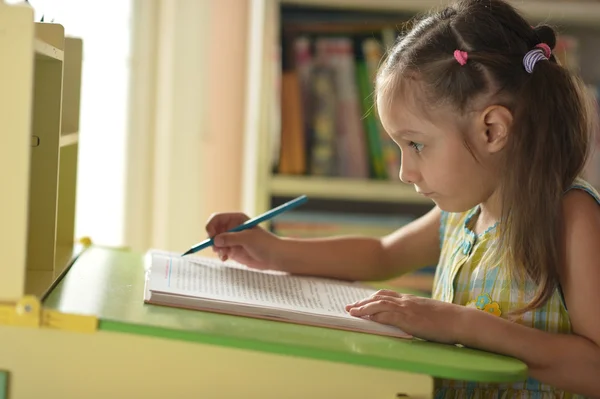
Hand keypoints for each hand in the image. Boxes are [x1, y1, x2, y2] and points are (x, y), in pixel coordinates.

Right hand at [205, 212, 281, 269]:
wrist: (274, 257)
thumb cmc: (265, 243)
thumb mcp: (247, 238)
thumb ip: (230, 238)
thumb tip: (215, 240)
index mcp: (236, 219)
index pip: (217, 218)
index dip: (211, 225)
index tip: (211, 235)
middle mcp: (232, 228)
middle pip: (213, 230)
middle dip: (212, 239)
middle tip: (216, 247)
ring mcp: (232, 239)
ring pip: (215, 242)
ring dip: (216, 248)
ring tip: (224, 254)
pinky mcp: (232, 250)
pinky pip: (220, 251)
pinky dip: (220, 254)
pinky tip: (225, 258)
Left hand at [345, 289, 466, 343]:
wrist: (461, 321)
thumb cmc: (450, 320)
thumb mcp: (429, 313)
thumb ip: (417, 314)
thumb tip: (410, 320)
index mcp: (411, 300)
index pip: (387, 295)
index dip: (371, 298)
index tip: (361, 302)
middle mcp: (407, 301)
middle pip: (379, 297)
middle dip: (362, 302)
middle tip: (350, 307)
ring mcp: (407, 309)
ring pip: (379, 304)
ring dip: (363, 308)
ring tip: (352, 312)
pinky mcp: (409, 319)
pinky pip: (387, 315)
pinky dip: (374, 315)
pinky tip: (365, 318)